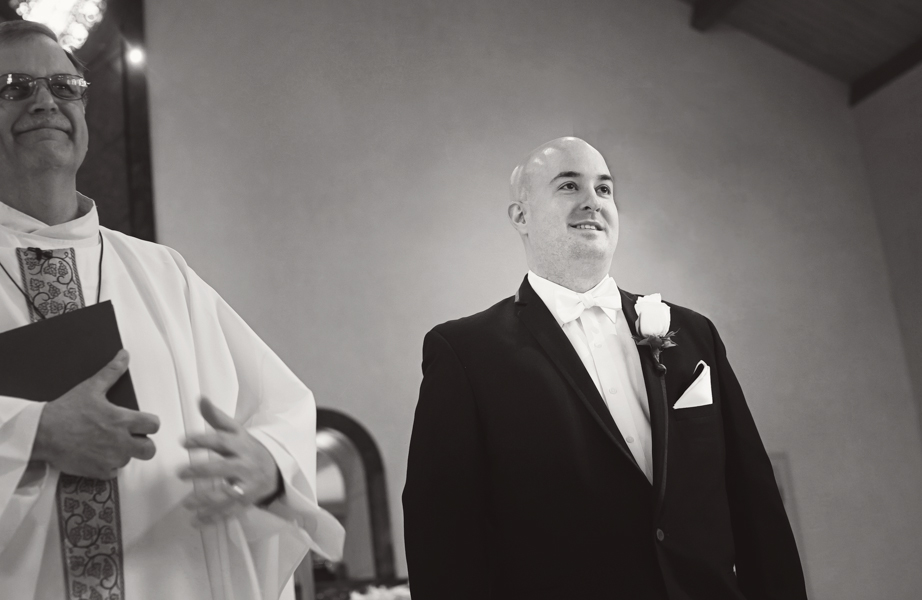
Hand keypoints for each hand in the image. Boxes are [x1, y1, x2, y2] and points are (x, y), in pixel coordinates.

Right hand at [32, 349, 160, 478]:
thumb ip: (111, 372)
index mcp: (122, 420)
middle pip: (150, 449)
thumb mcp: (91, 388)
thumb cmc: (66, 411)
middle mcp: (120, 441)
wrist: (42, 433)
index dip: (150, 423)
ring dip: (124, 453)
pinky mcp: (98, 472)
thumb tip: (124, 355)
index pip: (154, 425)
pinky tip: (98, 455)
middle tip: (133, 438)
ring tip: (109, 444)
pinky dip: (109, 466)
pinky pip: (114, 472)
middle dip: (144, 443)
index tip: (141, 423)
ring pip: (130, 460)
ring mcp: (110, 458)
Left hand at [178, 397, 280, 524]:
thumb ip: (216, 417)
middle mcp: (244, 465)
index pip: (221, 440)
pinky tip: (196, 521)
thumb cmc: (248, 448)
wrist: (276, 469)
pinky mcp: (245, 501)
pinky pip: (229, 512)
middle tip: (180, 473)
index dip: (203, 440)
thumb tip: (200, 398)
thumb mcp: (236, 431)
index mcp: (240, 445)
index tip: (183, 441)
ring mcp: (247, 485)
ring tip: (187, 503)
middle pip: (224, 468)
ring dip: (207, 500)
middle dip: (202, 471)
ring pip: (227, 494)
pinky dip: (213, 518)